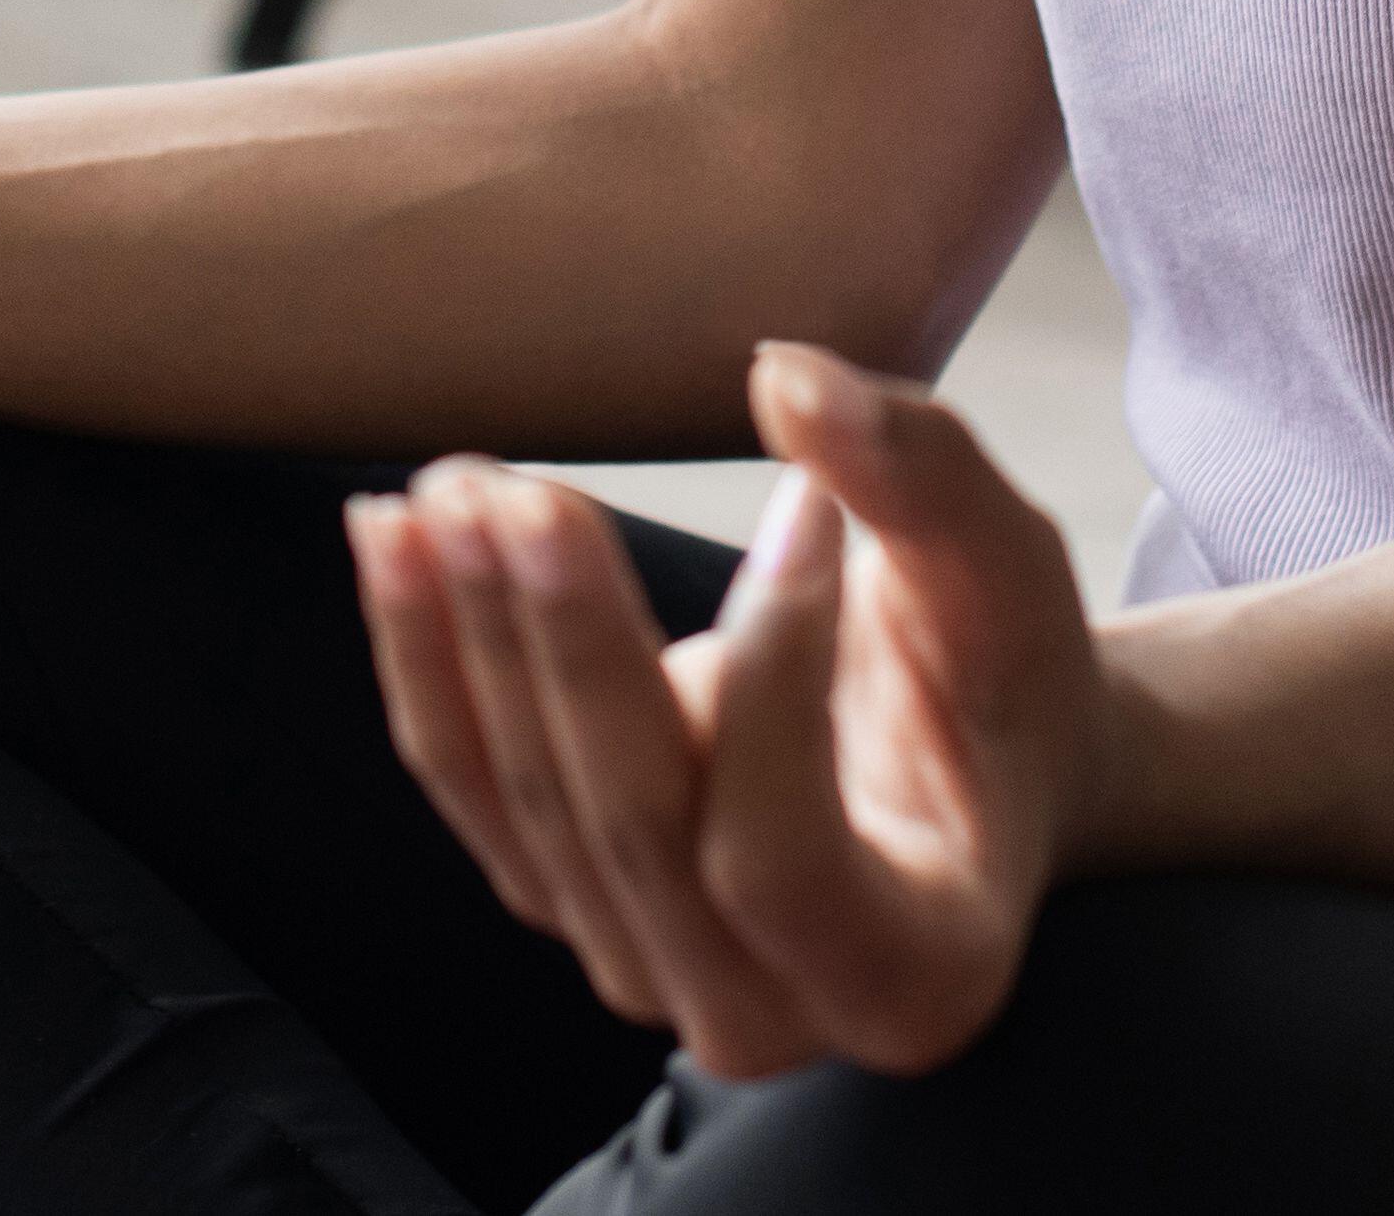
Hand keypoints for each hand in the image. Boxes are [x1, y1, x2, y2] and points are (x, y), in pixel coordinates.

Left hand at [348, 344, 1098, 1080]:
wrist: (953, 754)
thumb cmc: (1001, 667)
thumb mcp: (1003, 569)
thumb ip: (920, 476)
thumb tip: (785, 379)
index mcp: (914, 974)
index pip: (784, 856)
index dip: (770, 683)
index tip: (799, 502)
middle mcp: (768, 1015)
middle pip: (630, 832)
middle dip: (566, 653)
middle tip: (524, 498)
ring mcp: (646, 970)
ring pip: (532, 807)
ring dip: (475, 637)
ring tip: (449, 489)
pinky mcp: (562, 899)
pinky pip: (469, 788)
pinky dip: (423, 658)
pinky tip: (390, 534)